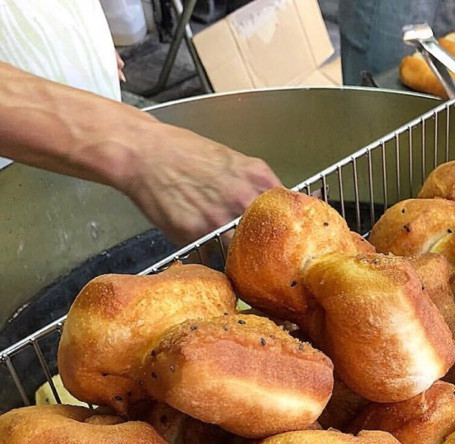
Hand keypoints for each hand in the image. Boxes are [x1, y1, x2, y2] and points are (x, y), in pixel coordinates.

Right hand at [119, 120, 281, 245]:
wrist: (145, 153)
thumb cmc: (186, 154)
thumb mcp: (234, 163)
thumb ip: (257, 188)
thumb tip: (277, 213)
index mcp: (259, 178)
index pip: (293, 213)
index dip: (293, 231)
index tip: (294, 241)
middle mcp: (246, 198)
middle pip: (275, 238)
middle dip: (273, 251)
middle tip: (271, 260)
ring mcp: (223, 218)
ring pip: (248, 252)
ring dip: (247, 261)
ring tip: (244, 264)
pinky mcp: (199, 234)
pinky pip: (219, 257)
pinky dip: (220, 260)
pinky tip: (218, 257)